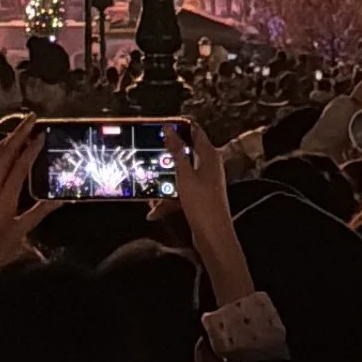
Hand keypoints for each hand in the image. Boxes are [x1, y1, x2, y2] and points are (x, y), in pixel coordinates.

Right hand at [165, 116, 253, 306]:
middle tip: (147, 152)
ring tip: (147, 190)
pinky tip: (154, 211)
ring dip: (164, 183)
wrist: (213, 237)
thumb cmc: (202, 203)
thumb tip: (168, 128)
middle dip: (166, 156)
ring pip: (180, 175)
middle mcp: (209, 166)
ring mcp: (204, 183)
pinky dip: (168, 200)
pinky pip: (180, 193)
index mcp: (209, 155)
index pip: (195, 131)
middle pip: (185, 153)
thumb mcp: (184, 175)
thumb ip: (176, 151)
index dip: (179, 125)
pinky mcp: (199, 198)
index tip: (159, 124)